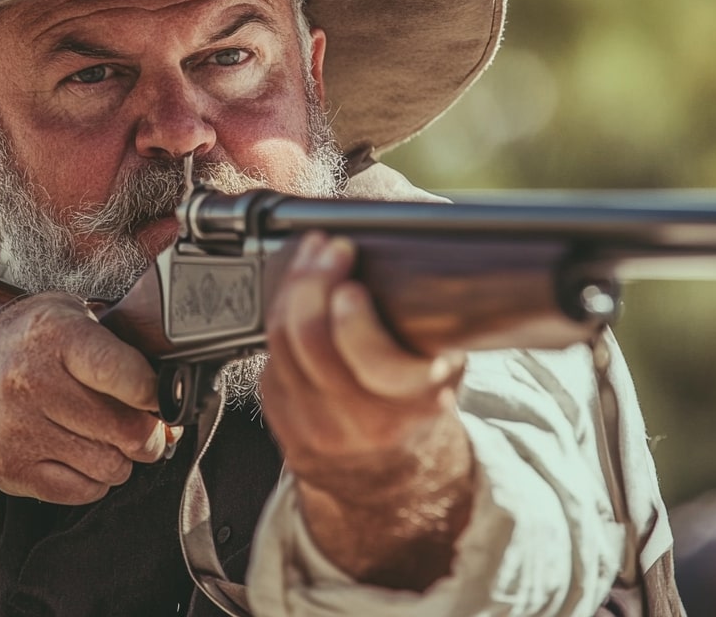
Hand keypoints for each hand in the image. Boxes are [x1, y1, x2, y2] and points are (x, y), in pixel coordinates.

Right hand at [0, 293, 173, 503]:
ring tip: (110, 438)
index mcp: (54, 335)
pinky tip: (84, 455)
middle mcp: (31, 382)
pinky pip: (83, 492)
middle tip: (146, 426)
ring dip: (123, 458)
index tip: (161, 398)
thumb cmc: (25, 345)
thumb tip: (173, 382)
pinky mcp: (10, 469)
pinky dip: (96, 480)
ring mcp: (18, 430)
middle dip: (149, 433)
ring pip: (110, 466)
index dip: (154, 394)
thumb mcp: (69, 314)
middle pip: (126, 430)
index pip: (123, 374)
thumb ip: (119, 340)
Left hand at [260, 231, 472, 587]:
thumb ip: (436, 319)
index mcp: (415, 401)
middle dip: (314, 282)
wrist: (390, 476)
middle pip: (312, 341)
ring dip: (294, 288)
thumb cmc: (418, 404)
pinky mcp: (282, 420)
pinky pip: (270, 357)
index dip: (354, 320)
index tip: (352, 283)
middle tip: (327, 248)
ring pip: (283, 343)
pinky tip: (297, 292)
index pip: (374, 362)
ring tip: (312, 255)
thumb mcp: (445, 364)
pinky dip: (281, 316)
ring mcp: (316, 424)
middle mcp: (362, 420)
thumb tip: (420, 238)